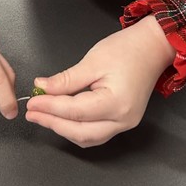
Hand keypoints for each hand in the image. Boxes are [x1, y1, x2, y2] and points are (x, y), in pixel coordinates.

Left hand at [25, 16, 174, 146]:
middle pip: (80, 132)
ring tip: (43, 116)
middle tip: (32, 113)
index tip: (32, 103)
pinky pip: (95, 133)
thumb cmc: (128, 50)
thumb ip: (66, 80)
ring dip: (63, 129)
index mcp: (116, 103)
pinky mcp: (122, 121)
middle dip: (53, 123)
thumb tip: (42, 88)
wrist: (153, 47)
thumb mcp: (92, 61)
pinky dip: (76, 128)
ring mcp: (125, 123)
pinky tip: (62, 118)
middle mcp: (123, 120)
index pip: (74, 111)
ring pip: (87, 138)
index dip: (49, 108)